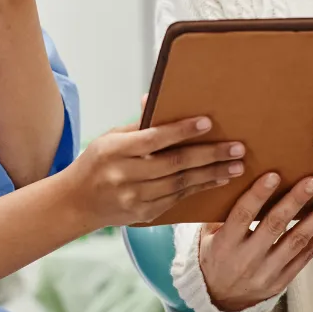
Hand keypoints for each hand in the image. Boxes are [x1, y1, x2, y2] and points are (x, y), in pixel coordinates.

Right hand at [63, 116, 246, 229]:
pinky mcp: (144, 214)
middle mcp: (125, 176)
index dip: (182, 131)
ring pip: (181, 184)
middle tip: (237, 148)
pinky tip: (218, 180)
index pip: (154, 139)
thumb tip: (154, 97)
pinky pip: (177, 199)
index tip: (208, 123)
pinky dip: (200, 189)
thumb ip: (138, 125)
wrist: (76, 203)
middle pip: (174, 164)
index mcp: (115, 151)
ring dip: (212, 175)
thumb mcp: (111, 139)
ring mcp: (135, 198)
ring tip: (237, 166)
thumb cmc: (96, 162)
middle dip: (210, 155)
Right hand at [199, 173, 312, 311]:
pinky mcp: (282, 281)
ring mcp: (267, 272)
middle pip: (275, 225)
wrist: (220, 299)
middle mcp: (247, 258)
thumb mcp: (207, 236)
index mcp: (226, 244)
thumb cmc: (215, 258)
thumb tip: (241, 179)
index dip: (258, 195)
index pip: (243, 215)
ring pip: (297, 241)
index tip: (274, 175)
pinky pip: (305, 256)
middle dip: (296, 201)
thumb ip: (221, 213)